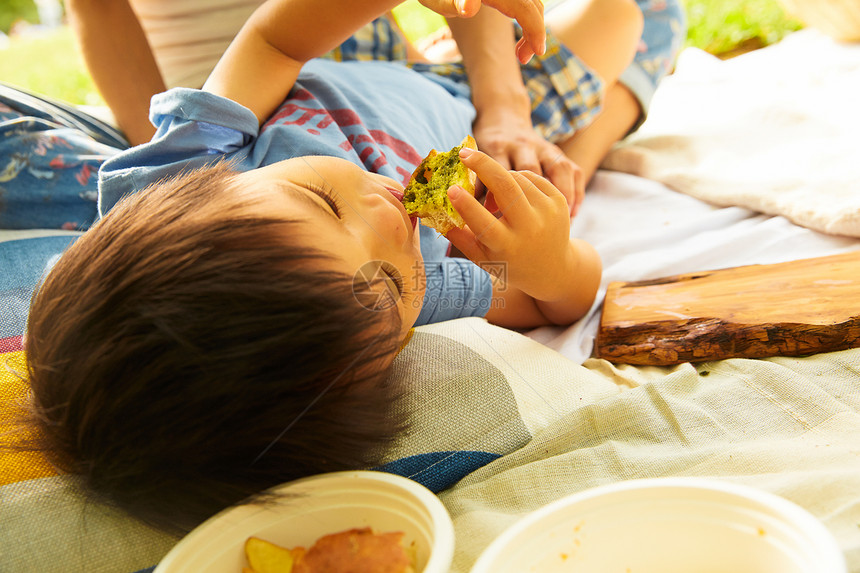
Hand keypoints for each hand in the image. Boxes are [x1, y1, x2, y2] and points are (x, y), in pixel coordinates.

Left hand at [417, 0, 545, 62]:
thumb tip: (470, 8)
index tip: (538, 53)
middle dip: (535, 33)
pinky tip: (515, 35)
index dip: (536, 30)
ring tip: (520, 54)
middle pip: (533, 6)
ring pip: (530, 5)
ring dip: (531, 27)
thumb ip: (453, 4)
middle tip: (522, 59)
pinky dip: (525, 19)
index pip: (526, 8)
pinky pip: (523, 3)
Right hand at [445, 147, 574, 301]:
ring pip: (516, 177)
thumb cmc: (509, 263)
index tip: (451, 189)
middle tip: (464, 154)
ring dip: (498, 180)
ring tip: (494, 200)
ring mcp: (548, 212)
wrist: (554, 269)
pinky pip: (530, 176)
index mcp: (507, 246)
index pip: (484, 223)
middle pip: (505, 187)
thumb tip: (435, 215)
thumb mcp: (483, 258)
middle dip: (482, 165)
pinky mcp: (560, 200)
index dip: (466, 205)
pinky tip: (512, 195)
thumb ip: (460, 237)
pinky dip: (516, 179)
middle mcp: (530, 229)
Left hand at [473, 109, 583, 215]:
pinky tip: (573, 215)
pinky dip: (576, 193)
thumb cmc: (487, 148)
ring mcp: (545, 148)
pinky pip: (575, 171)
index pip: (500, 172)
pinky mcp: (559, 153)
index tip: (496, 218)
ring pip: (559, 169)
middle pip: (530, 170)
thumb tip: (477, 212)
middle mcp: (523, 145)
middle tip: (531, 227)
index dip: (498, 197)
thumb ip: (476, 183)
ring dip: (562, 195)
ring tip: (564, 222)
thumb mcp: (474, 160)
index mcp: (498, 147)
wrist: (504, 119)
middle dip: (532, 199)